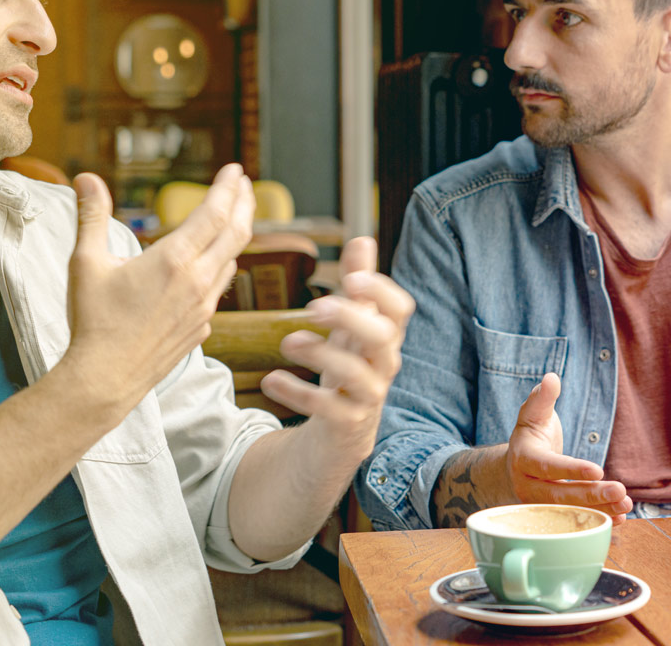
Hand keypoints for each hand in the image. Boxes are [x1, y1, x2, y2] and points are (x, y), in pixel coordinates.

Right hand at [66, 164, 254, 405]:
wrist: (106, 379)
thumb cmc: (93, 322)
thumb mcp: (86, 263)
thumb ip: (91, 216)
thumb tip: (87, 178)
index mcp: (174, 260)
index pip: (214, 213)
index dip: (227, 187)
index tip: (234, 169)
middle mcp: (198, 281)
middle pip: (237, 232)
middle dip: (244, 202)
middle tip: (244, 184)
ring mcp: (204, 306)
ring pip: (231, 261)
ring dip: (237, 234)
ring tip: (235, 216)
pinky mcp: (202, 326)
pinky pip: (219, 288)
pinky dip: (222, 266)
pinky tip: (215, 262)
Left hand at [259, 237, 414, 462]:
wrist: (340, 433)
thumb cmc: (348, 368)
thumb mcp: (351, 326)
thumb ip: (357, 284)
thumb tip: (364, 239)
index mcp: (384, 336)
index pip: (400, 309)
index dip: (380, 291)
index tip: (351, 278)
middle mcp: (383, 365)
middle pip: (382, 337)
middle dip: (350, 318)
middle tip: (314, 307)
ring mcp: (368, 396)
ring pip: (356, 374)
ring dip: (320, 353)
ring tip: (286, 342)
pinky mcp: (347, 423)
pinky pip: (328, 408)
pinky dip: (298, 393)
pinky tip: (270, 381)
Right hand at [507, 373, 632, 523]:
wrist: (516, 464)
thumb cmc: (531, 434)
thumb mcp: (533, 413)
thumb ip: (542, 398)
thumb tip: (551, 378)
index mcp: (523, 458)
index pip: (546, 466)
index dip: (571, 469)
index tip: (598, 470)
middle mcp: (527, 485)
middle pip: (559, 495)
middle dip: (591, 495)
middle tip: (620, 491)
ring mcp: (538, 504)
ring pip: (568, 511)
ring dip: (599, 509)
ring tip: (626, 504)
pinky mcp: (552, 515)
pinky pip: (574, 519)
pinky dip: (598, 518)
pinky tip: (620, 517)